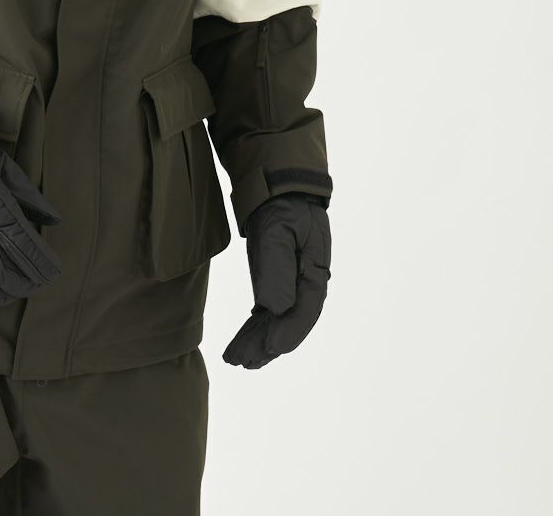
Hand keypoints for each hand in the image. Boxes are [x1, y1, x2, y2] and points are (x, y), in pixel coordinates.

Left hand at [223, 193, 330, 368]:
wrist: (279, 190)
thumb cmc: (281, 207)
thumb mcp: (277, 230)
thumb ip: (277, 268)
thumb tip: (276, 309)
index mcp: (315, 272)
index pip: (305, 310)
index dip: (289, 332)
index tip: (270, 349)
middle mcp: (307, 284)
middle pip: (290, 322)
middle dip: (266, 344)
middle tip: (242, 362)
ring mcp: (293, 285)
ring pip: (278, 321)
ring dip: (259, 341)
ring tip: (237, 360)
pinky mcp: (279, 283)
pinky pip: (269, 313)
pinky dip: (256, 329)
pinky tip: (243, 343)